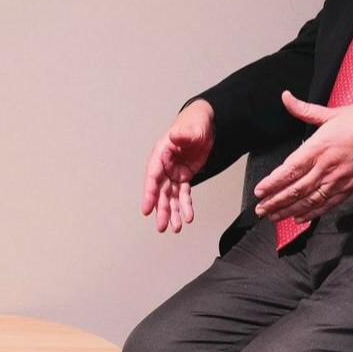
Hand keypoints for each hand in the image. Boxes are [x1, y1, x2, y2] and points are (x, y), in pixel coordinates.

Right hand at [140, 100, 215, 232]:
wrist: (206, 124)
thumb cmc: (195, 123)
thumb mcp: (191, 127)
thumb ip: (183, 134)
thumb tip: (175, 137)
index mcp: (162, 152)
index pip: (153, 176)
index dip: (149, 193)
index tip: (146, 209)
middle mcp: (165, 165)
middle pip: (161, 191)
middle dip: (161, 209)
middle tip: (162, 226)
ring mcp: (174, 172)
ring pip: (171, 197)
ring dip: (173, 213)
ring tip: (175, 228)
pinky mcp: (184, 176)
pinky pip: (184, 194)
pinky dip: (185, 206)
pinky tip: (187, 218)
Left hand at [254, 91, 352, 223]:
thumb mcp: (334, 112)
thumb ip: (306, 109)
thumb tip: (286, 96)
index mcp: (320, 146)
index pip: (291, 169)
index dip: (274, 182)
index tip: (260, 190)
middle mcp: (327, 166)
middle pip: (297, 189)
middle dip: (276, 201)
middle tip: (259, 210)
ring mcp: (339, 180)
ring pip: (310, 200)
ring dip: (289, 210)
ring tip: (273, 216)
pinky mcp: (350, 188)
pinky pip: (328, 204)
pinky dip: (313, 213)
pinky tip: (300, 218)